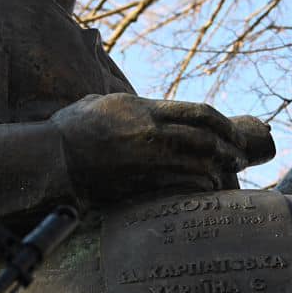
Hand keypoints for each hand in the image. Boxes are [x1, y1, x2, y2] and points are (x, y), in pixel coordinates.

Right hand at [51, 93, 274, 204]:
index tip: (233, 133)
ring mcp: (148, 159)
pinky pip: (181, 185)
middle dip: (229, 149)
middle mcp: (152, 132)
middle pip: (207, 139)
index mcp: (145, 109)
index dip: (223, 124)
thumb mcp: (101, 103)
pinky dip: (199, 187)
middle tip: (239, 158)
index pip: (199, 112)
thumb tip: (135, 107)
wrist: (52, 157)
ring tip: (225, 176)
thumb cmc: (70, 129)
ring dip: (217, 170)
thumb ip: (126, 105)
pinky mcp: (140, 182)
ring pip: (199, 163)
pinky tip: (206, 190)